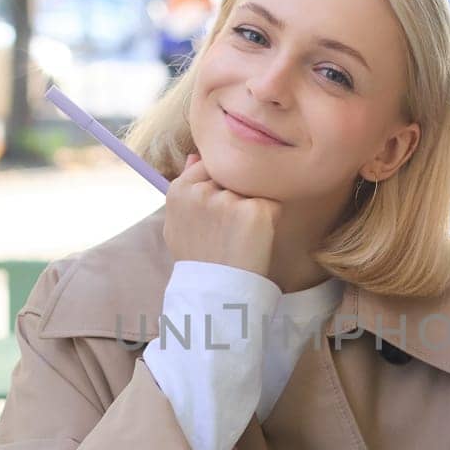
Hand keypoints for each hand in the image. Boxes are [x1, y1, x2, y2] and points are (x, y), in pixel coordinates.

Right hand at [163, 153, 281, 277]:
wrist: (216, 294)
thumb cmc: (199, 259)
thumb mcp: (178, 223)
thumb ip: (186, 187)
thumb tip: (195, 155)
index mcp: (178, 190)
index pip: (208, 165)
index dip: (219, 186)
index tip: (220, 213)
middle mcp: (200, 190)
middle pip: (233, 175)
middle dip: (237, 193)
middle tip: (230, 228)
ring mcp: (227, 199)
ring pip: (252, 188)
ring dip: (253, 206)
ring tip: (241, 236)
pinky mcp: (254, 211)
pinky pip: (272, 202)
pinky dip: (270, 219)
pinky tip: (255, 239)